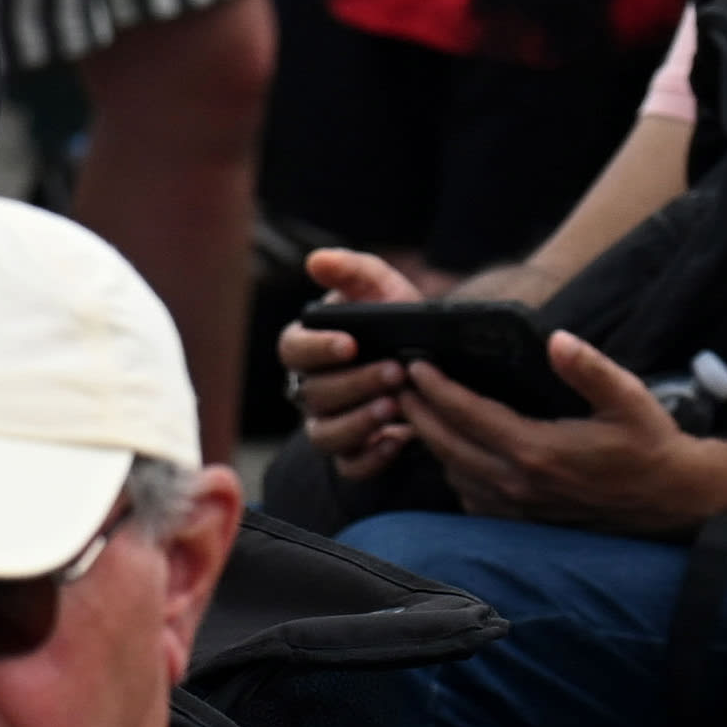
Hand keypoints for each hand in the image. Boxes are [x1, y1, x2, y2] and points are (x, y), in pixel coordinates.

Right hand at [279, 244, 424, 480]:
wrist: (435, 359)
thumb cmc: (397, 319)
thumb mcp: (384, 289)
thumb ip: (353, 272)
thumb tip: (316, 260)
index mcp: (310, 346)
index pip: (292, 349)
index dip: (317, 348)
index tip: (350, 343)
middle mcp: (311, 389)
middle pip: (313, 394)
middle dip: (355, 383)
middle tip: (394, 371)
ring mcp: (329, 423)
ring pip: (325, 434)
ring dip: (359, 421)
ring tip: (395, 404)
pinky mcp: (353, 453)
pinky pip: (349, 466)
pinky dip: (371, 457)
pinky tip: (396, 440)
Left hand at [399, 326, 726, 534]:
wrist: (671, 501)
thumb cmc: (650, 445)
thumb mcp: (627, 397)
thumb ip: (589, 368)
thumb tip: (556, 340)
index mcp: (537, 450)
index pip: (468, 415)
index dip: (437, 389)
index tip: (417, 365)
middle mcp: (519, 483)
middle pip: (447, 445)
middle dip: (419, 412)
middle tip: (399, 383)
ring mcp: (518, 508)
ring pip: (454, 473)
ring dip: (433, 442)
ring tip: (419, 412)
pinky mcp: (524, 521)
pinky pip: (471, 497)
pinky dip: (454, 471)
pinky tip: (455, 452)